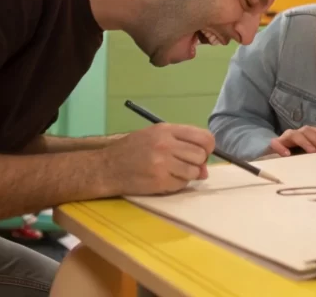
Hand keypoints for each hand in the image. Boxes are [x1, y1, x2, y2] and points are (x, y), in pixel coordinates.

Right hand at [100, 124, 215, 195]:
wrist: (106, 168)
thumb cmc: (132, 150)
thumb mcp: (155, 136)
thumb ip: (181, 145)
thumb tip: (204, 168)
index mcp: (166, 130)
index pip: (203, 137)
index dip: (208, 146)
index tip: (203, 152)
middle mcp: (165, 145)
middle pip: (201, 155)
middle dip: (198, 162)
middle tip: (186, 164)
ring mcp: (162, 164)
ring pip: (194, 172)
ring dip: (188, 175)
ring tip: (173, 171)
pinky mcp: (159, 182)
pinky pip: (182, 184)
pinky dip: (178, 184)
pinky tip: (165, 179)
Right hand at [267, 126, 315, 156]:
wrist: (272, 156)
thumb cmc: (295, 156)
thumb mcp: (310, 155)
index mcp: (308, 134)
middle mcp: (297, 133)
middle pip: (308, 131)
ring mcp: (285, 138)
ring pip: (294, 134)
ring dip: (305, 142)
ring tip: (312, 152)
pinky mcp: (273, 144)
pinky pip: (276, 143)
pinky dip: (281, 148)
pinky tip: (287, 155)